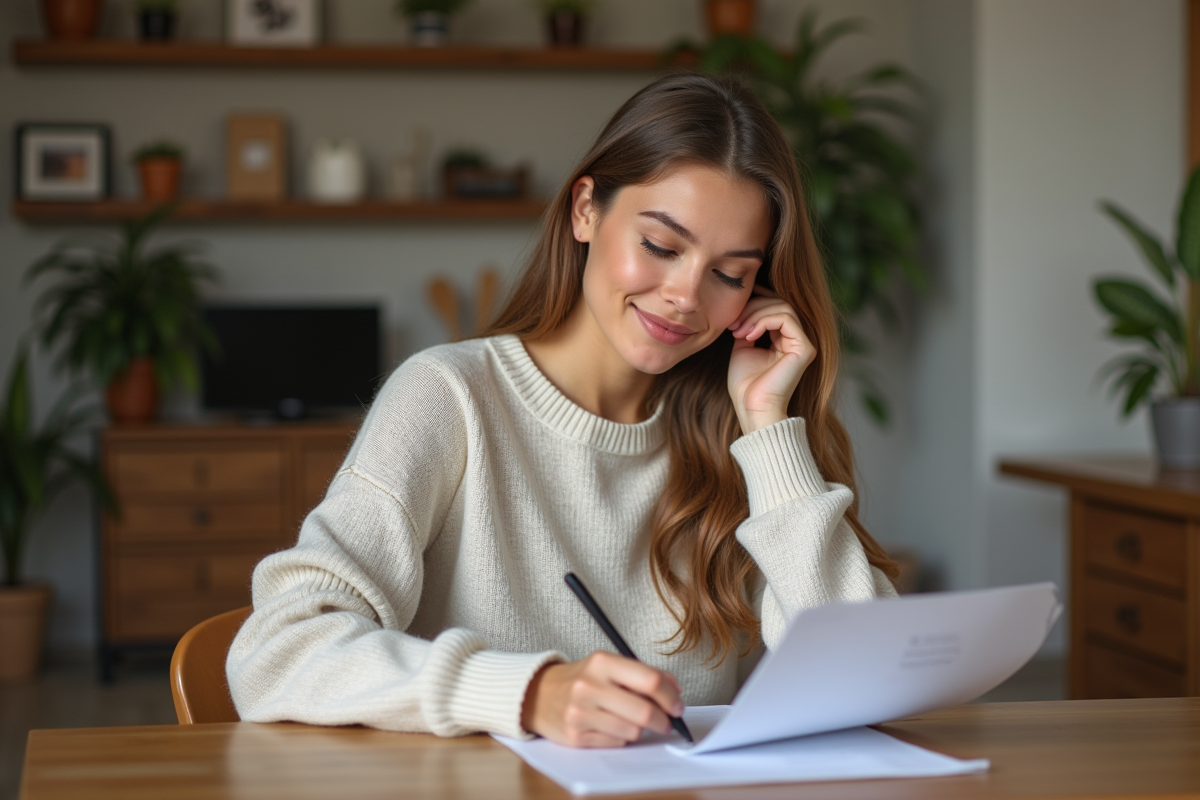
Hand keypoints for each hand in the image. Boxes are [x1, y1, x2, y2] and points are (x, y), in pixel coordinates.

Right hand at [521, 652, 684, 747]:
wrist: (539, 695)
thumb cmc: (582, 679)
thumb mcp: (609, 665)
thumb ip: (642, 674)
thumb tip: (674, 689)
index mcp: (602, 662)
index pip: (649, 680)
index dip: (670, 696)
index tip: (678, 705)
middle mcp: (589, 686)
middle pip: (644, 711)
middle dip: (663, 720)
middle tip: (666, 721)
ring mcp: (580, 712)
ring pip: (632, 731)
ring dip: (640, 729)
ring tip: (632, 721)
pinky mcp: (575, 736)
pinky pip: (616, 742)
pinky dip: (622, 737)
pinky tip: (613, 726)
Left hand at [727, 286, 815, 433]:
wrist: (753, 408)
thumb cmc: (746, 385)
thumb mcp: (743, 346)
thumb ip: (749, 326)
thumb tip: (746, 304)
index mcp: (784, 340)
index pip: (775, 306)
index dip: (756, 299)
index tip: (734, 307)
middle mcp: (797, 340)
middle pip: (779, 303)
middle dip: (752, 307)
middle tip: (733, 324)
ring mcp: (803, 343)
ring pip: (783, 307)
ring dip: (755, 314)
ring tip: (738, 330)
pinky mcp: (805, 348)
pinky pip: (785, 318)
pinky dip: (763, 320)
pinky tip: (749, 335)